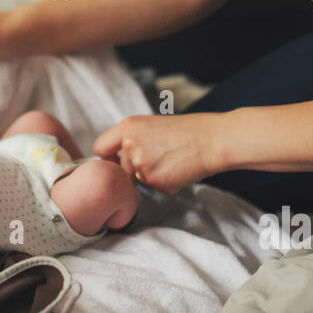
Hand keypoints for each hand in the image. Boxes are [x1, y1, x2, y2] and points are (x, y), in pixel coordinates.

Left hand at [93, 113, 228, 195]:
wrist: (212, 140)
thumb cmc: (186, 130)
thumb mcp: (151, 125)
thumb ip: (130, 140)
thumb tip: (117, 160)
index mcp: (127, 128)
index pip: (100, 148)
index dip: (108, 157)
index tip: (115, 160)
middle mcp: (130, 146)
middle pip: (120, 168)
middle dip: (135, 168)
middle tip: (161, 156)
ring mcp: (142, 166)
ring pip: (138, 179)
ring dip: (152, 175)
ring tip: (172, 160)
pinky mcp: (156, 182)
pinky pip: (154, 187)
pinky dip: (166, 182)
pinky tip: (179, 169)